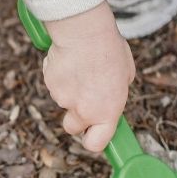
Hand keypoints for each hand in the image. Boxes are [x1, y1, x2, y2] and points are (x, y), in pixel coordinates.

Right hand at [42, 3, 134, 152]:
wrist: (85, 33)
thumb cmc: (109, 50)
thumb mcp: (126, 75)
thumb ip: (116, 92)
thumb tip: (111, 93)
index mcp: (106, 112)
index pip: (95, 144)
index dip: (93, 139)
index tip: (95, 133)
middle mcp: (82, 111)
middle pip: (72, 128)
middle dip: (76, 117)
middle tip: (85, 98)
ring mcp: (63, 98)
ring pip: (63, 101)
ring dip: (70, 89)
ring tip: (81, 67)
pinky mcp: (49, 83)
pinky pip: (54, 83)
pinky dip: (60, 75)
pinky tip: (70, 60)